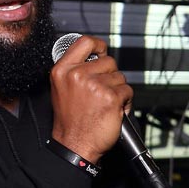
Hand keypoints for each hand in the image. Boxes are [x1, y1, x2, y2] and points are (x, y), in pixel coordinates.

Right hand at [49, 34, 132, 163]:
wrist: (74, 145)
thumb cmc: (70, 121)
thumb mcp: (61, 88)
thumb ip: (74, 70)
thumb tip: (95, 56)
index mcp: (62, 70)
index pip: (85, 42)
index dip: (98, 45)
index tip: (102, 51)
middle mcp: (77, 75)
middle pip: (108, 61)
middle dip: (110, 75)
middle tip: (101, 92)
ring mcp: (95, 85)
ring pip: (120, 77)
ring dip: (118, 90)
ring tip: (105, 103)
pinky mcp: (110, 97)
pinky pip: (127, 91)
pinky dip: (125, 101)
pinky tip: (113, 110)